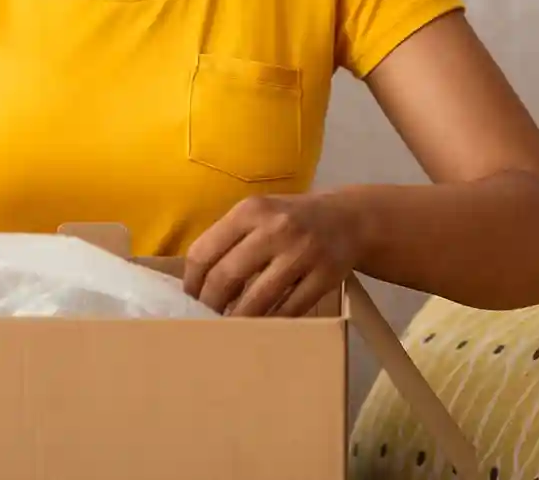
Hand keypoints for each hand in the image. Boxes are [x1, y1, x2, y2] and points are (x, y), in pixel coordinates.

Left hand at [183, 194, 362, 316]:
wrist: (349, 219)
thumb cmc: (290, 220)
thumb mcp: (258, 215)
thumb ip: (228, 240)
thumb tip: (195, 285)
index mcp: (250, 210)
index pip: (204, 252)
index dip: (191, 282)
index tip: (189, 300)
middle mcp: (276, 228)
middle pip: (226, 277)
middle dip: (210, 305)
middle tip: (207, 319)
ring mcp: (303, 253)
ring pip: (258, 299)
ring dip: (239, 320)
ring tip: (230, 328)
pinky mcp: (326, 276)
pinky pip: (290, 309)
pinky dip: (272, 321)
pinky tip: (264, 324)